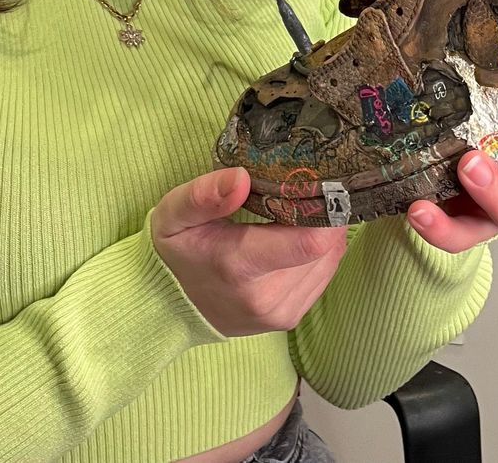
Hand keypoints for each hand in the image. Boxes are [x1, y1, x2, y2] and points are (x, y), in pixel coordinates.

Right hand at [150, 166, 347, 336]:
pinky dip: (321, 253)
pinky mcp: (288, 319)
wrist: (167, 306)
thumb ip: (204, 195)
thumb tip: (241, 178)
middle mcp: (266, 297)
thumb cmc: (176, 251)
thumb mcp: (174, 215)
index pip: (309, 242)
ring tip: (307, 210)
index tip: (323, 181)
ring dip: (326, 234)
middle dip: (326, 215)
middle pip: (325, 248)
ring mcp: (280, 313)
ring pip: (329, 262)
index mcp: (240, 265)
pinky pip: (323, 277)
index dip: (328, 209)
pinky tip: (302, 235)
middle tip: (312, 189)